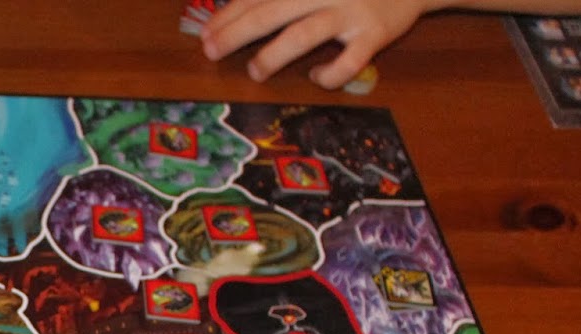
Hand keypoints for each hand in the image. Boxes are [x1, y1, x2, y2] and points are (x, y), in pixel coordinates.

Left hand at [201, 0, 429, 88]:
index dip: (229, 14)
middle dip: (236, 32)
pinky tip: (317, 78)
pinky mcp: (375, 33)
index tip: (206, 33)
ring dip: (273, 55)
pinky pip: (348, 62)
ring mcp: (351, 11)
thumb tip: (237, 13)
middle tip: (211, 51)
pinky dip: (329, 74)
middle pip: (273, 9)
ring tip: (255, 70)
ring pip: (304, 34)